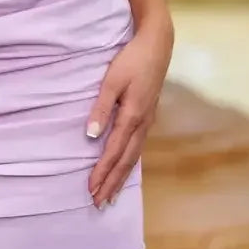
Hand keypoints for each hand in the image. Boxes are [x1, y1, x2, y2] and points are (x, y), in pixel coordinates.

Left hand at [85, 14, 172, 208]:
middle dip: (112, 183)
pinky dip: (130, 163)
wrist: (158, 45)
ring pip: (134, 156)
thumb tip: (91, 136)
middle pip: (126, 161)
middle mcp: (142, 124)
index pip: (114, 152)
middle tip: (99, 203)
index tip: (92, 190)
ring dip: (121, 177)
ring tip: (111, 194)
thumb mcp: (112, 81)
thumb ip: (101, 108)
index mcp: (132, 116)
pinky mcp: (148, 115)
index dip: (102, 172)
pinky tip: (125, 167)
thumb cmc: (132, 60)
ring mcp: (148, 121)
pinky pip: (138, 147)